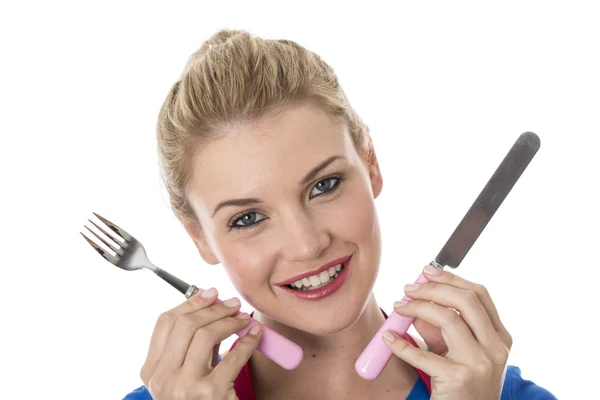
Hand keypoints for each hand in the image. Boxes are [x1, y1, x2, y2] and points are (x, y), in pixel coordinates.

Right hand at [140, 287, 260, 399]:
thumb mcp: (186, 373)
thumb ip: (193, 345)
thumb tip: (212, 305)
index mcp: (151, 371)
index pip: (165, 323)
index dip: (189, 303)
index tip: (210, 293)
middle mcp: (162, 379)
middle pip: (185, 325)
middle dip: (213, 308)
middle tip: (232, 303)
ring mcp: (184, 387)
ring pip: (205, 335)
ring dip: (230, 321)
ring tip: (244, 318)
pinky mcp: (210, 394)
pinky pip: (233, 356)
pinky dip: (248, 341)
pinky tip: (255, 336)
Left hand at [383, 266, 511, 399]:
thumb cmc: (461, 387)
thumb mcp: (456, 354)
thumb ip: (440, 329)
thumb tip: (417, 306)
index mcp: (500, 338)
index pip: (480, 295)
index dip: (452, 279)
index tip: (427, 271)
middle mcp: (496, 349)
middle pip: (466, 301)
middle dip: (433, 288)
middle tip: (408, 288)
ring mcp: (479, 364)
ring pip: (447, 319)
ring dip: (416, 308)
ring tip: (398, 308)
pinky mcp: (458, 379)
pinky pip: (422, 354)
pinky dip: (401, 344)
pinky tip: (388, 339)